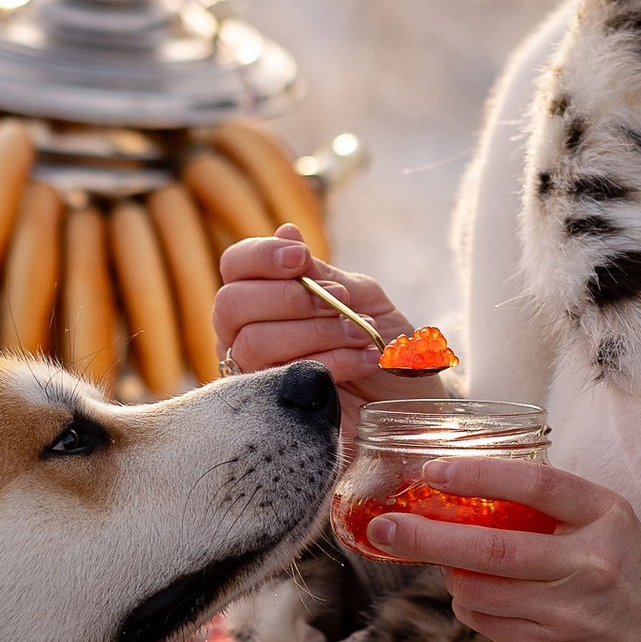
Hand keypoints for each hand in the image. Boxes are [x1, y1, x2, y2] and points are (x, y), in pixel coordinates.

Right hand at [213, 225, 448, 423]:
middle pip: (230, 304)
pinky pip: (283, 376)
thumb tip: (285, 232)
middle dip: (289, 298)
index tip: (299, 258)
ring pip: (254, 342)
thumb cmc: (383, 342)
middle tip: (340, 302)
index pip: (235, 265)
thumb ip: (322, 274)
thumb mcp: (361, 297)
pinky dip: (333, 361)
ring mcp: (253, 375)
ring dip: (319, 331)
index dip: (260, 257)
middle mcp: (245, 334)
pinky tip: (365, 359)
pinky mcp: (272, 410)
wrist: (410, 399)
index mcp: (264, 297)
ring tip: (364, 334)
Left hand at [363, 457, 640, 641]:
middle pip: (489, 546)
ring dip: (451, 578)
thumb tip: (484, 504)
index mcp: (608, 518)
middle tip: (384, 526)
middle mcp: (589, 561)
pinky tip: (476, 600)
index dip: (478, 474)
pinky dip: (472, 608)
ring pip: (480, 591)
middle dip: (427, 536)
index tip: (432, 470)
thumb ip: (564, 519)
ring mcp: (570, 610)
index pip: (535, 484)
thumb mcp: (622, 535)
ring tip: (446, 567)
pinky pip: (491, 625)